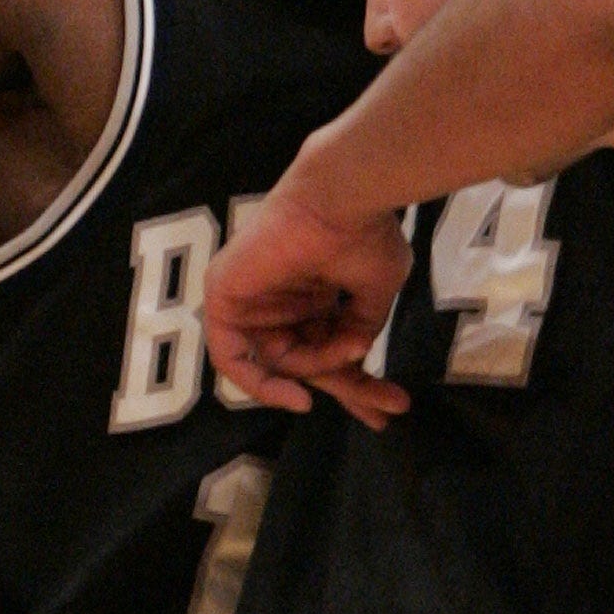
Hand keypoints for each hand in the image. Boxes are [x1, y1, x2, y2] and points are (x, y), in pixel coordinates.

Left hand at [204, 177, 411, 427]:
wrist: (342, 200)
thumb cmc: (362, 235)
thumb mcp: (372, 296)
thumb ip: (359, 330)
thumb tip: (356, 358)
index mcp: (311, 293)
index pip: (326, 349)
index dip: (356, 383)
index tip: (390, 407)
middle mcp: (280, 299)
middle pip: (306, 361)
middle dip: (346, 388)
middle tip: (383, 414)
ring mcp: (252, 299)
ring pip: (280, 363)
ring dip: (320, 374)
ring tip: (352, 364)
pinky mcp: (223, 297)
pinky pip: (232, 357)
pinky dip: (262, 384)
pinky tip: (302, 397)